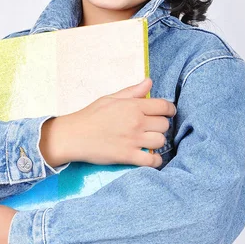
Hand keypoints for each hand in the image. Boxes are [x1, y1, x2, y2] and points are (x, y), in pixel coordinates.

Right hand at [60, 77, 175, 167]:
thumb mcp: (110, 98)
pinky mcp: (128, 156)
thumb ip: (132, 92)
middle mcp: (136, 122)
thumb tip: (149, 82)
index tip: (168, 113)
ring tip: (150, 141)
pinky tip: (151, 158)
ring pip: (160, 141)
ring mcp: (133, 140)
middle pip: (164, 125)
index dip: (170, 109)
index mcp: (133, 106)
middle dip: (161, 126)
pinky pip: (152, 160)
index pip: (163, 106)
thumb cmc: (90, 115)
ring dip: (158, 142)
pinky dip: (155, 161)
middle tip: (153, 128)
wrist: (74, 136)